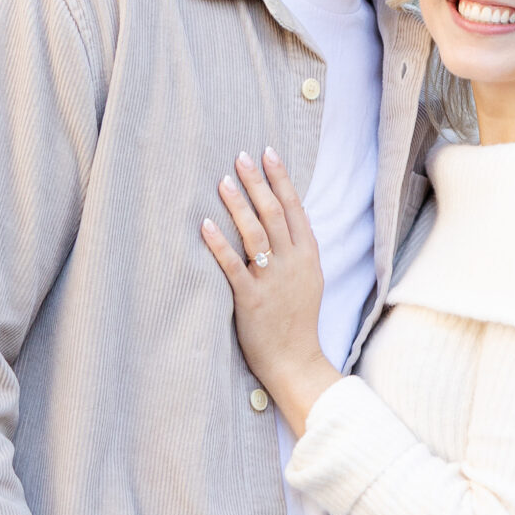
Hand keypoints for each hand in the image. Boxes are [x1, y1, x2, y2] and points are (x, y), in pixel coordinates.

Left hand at [203, 149, 337, 436]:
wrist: (296, 362)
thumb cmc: (298, 321)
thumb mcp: (308, 279)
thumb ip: (296, 250)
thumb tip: (281, 219)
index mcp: (308, 256)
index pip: (295, 208)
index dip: (281, 179)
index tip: (268, 152)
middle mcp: (292, 263)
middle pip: (274, 214)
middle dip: (258, 182)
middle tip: (241, 156)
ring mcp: (272, 281)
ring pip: (256, 234)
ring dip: (239, 205)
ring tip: (222, 181)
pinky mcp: (251, 300)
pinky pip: (233, 267)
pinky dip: (219, 244)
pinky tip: (205, 225)